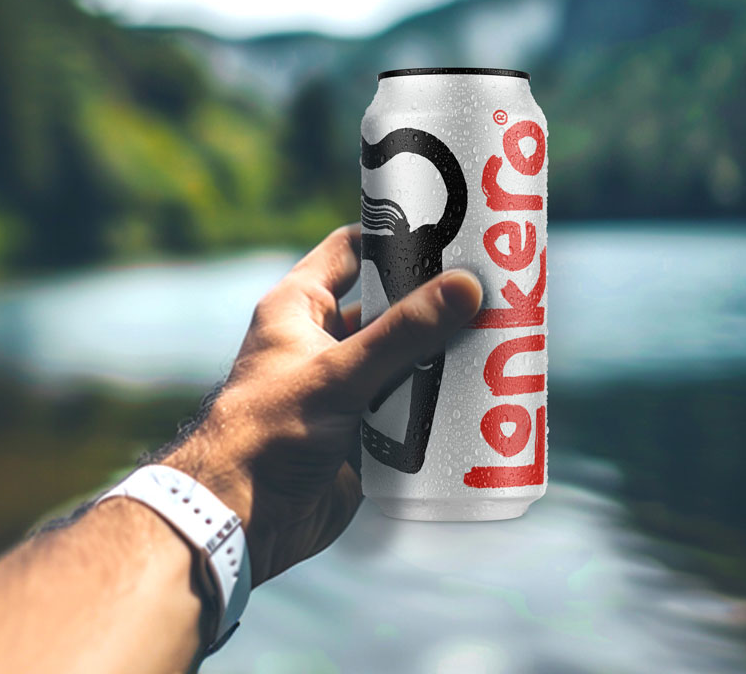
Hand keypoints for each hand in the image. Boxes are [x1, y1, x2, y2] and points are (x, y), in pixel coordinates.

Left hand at [161, 224, 481, 583]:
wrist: (242, 521)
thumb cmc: (267, 434)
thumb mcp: (338, 374)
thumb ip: (402, 333)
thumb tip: (465, 287)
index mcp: (301, 307)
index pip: (352, 249)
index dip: (395, 233)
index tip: (450, 224)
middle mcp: (324, 341)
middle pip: (392, 305)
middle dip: (438, 300)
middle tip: (494, 287)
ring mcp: (346, 387)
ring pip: (406, 357)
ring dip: (445, 353)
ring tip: (503, 335)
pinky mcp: (364, 431)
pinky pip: (411, 406)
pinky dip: (441, 401)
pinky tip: (484, 393)